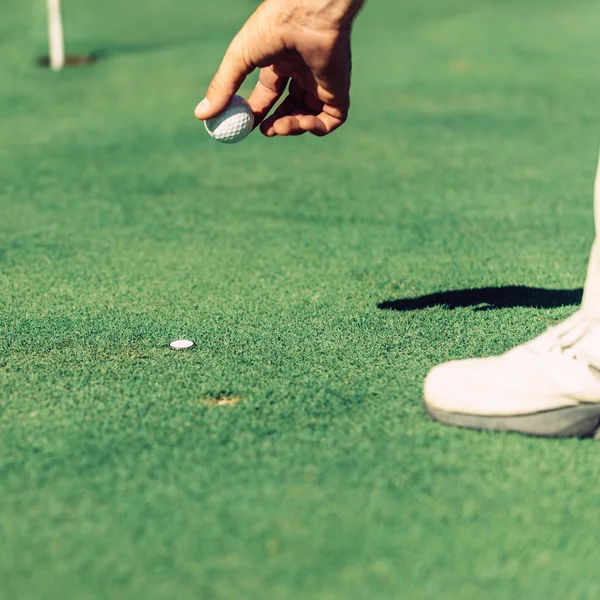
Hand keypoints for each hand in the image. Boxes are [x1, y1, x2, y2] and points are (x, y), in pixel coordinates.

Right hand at [195, 0, 364, 136]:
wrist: (308, 13)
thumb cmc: (272, 27)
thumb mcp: (239, 60)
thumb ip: (222, 87)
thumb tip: (201, 115)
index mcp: (280, 62)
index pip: (268, 95)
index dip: (257, 113)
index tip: (244, 126)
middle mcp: (302, 72)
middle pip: (289, 107)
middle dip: (276, 123)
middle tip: (265, 131)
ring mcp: (321, 81)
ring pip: (309, 116)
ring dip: (292, 127)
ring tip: (278, 127)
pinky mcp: (338, 90)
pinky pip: (331, 120)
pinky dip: (315, 128)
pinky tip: (300, 123)